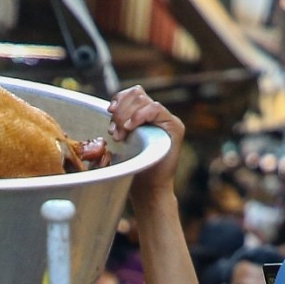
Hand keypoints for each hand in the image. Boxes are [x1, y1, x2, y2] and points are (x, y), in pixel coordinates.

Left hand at [108, 86, 182, 200]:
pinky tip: (130, 127)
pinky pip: (156, 109)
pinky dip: (139, 116)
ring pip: (143, 101)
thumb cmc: (132, 170)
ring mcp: (167, 120)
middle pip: (137, 94)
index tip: (109, 111)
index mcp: (145, 116)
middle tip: (114, 132)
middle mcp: (158, 115)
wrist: (147, 189)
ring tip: (120, 136)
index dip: (120, 98)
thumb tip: (110, 108)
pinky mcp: (175, 127)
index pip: (134, 94)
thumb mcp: (120, 142)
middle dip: (120, 111)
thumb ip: (119, 123)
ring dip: (126, 116)